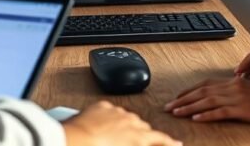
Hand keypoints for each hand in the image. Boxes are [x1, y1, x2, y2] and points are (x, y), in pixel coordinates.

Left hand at [63, 101, 180, 145]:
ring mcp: (116, 112)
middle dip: (144, 135)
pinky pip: (111, 111)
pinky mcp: (102, 107)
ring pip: (128, 118)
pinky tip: (103, 126)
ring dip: (127, 126)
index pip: (159, 139)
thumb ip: (139, 144)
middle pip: (144, 128)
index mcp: (138, 137)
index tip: (176, 144)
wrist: (73, 141)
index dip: (169, 142)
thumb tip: (146, 142)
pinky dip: (110, 118)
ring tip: (117, 137)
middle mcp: (130, 122)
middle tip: (138, 143)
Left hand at [164, 77, 249, 123]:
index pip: (206, 84)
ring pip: (207, 101)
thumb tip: (227, 96)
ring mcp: (239, 97)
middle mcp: (234, 86)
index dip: (189, 91)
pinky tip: (196, 120)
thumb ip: (239, 91)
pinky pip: (221, 112)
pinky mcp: (245, 109)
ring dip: (188, 107)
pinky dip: (206, 115)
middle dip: (182, 99)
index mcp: (235, 81)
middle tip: (167, 107)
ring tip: (175, 113)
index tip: (177, 97)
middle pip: (202, 92)